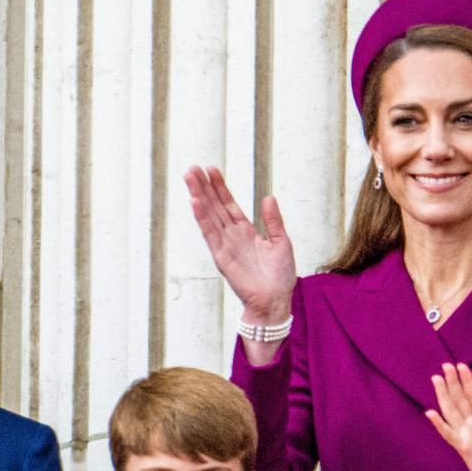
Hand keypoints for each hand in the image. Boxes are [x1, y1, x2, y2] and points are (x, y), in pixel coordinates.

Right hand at [183, 165, 296, 323]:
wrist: (275, 302)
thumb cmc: (280, 277)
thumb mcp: (282, 242)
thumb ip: (273, 221)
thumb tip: (268, 197)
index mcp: (246, 232)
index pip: (229, 204)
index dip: (220, 187)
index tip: (211, 170)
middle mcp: (232, 236)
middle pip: (214, 206)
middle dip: (204, 187)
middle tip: (192, 168)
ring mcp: (225, 245)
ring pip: (209, 216)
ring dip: (199, 196)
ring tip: (189, 178)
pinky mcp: (221, 257)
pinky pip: (210, 234)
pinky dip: (202, 217)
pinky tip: (195, 202)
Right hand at [426, 362, 471, 470]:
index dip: (468, 381)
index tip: (461, 366)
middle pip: (461, 400)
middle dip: (453, 382)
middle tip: (445, 365)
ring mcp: (467, 436)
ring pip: (452, 411)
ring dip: (444, 395)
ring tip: (437, 380)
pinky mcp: (463, 448)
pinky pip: (449, 434)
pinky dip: (439, 424)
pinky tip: (430, 412)